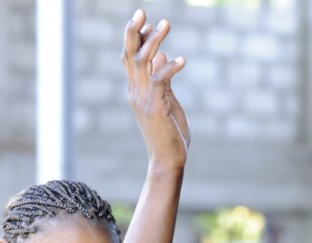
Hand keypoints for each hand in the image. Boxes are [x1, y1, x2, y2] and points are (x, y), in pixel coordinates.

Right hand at [122, 9, 189, 168]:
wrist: (167, 159)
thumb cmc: (169, 133)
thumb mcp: (167, 101)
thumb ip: (163, 80)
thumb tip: (163, 55)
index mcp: (136, 90)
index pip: (130, 58)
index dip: (135, 38)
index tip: (144, 20)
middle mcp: (135, 91)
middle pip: (130, 54)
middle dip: (135, 31)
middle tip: (142, 10)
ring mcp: (143, 98)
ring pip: (143, 61)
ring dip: (154, 41)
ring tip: (166, 23)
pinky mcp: (155, 106)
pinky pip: (160, 79)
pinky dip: (171, 67)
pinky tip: (182, 59)